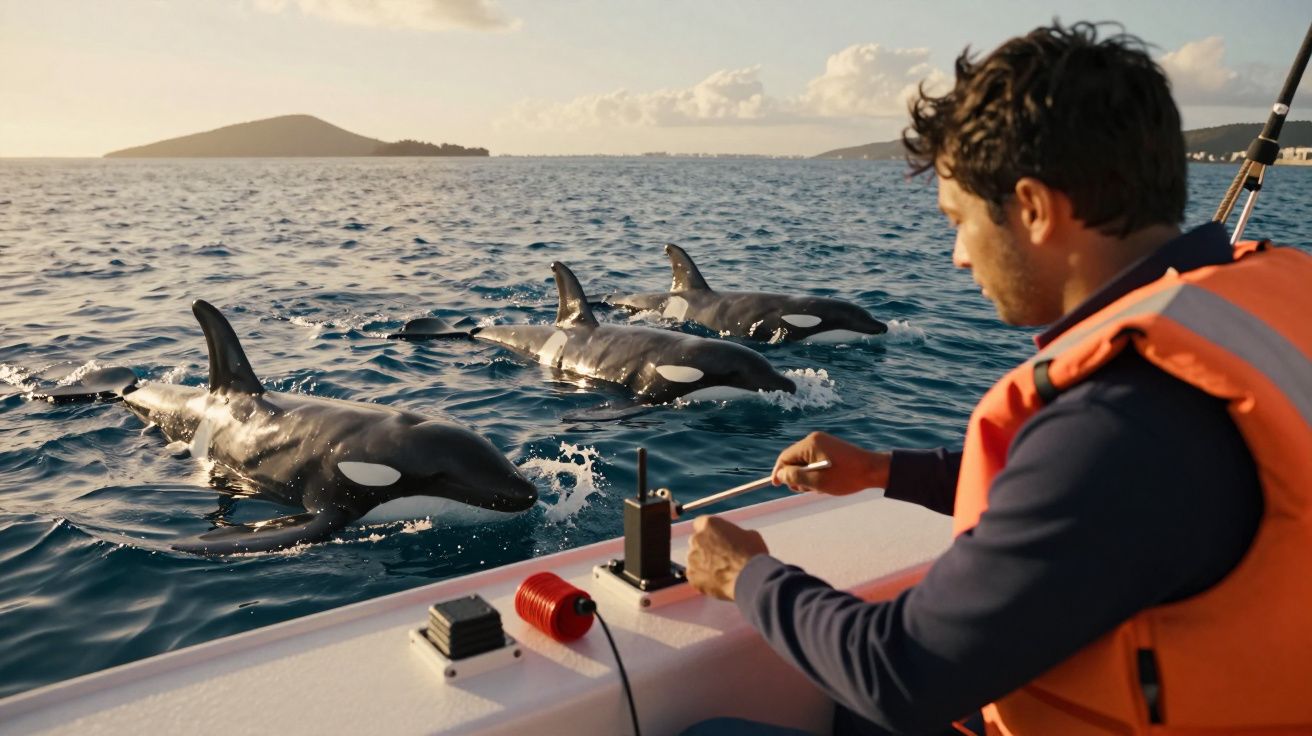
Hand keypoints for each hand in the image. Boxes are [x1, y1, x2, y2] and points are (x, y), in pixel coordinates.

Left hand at [686, 516, 767, 600]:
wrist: (751, 578)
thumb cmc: (752, 554)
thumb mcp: (748, 534)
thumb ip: (733, 534)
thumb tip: (734, 539)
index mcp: (708, 524)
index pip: (701, 524)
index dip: (710, 532)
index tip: (717, 539)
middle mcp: (696, 539)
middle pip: (697, 542)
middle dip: (706, 548)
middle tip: (721, 557)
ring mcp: (692, 558)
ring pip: (695, 560)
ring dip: (704, 564)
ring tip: (721, 572)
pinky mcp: (692, 576)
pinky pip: (695, 576)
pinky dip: (703, 578)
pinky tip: (717, 582)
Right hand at [771, 432, 889, 495]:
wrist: (873, 470)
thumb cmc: (846, 476)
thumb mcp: (817, 481)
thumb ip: (795, 477)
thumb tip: (780, 474)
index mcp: (810, 444)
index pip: (785, 457)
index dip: (779, 472)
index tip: (775, 485)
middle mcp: (814, 440)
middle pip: (794, 459)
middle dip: (797, 476)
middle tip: (808, 490)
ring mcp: (823, 443)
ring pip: (805, 462)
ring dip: (808, 477)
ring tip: (821, 487)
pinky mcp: (830, 449)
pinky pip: (815, 461)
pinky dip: (816, 473)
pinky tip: (827, 482)